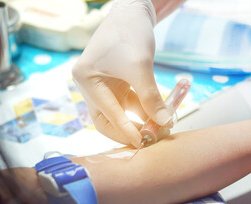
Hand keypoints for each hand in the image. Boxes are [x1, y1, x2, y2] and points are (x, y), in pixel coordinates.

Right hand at [72, 0, 171, 147]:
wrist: (133, 11)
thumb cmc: (131, 33)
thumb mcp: (141, 67)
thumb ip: (151, 97)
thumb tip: (164, 122)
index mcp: (86, 79)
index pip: (106, 113)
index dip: (125, 130)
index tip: (142, 143)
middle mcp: (89, 84)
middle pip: (105, 119)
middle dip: (126, 131)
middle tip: (146, 141)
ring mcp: (101, 85)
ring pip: (117, 113)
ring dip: (136, 121)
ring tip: (155, 130)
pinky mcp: (115, 83)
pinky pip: (126, 103)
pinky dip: (140, 110)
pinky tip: (155, 116)